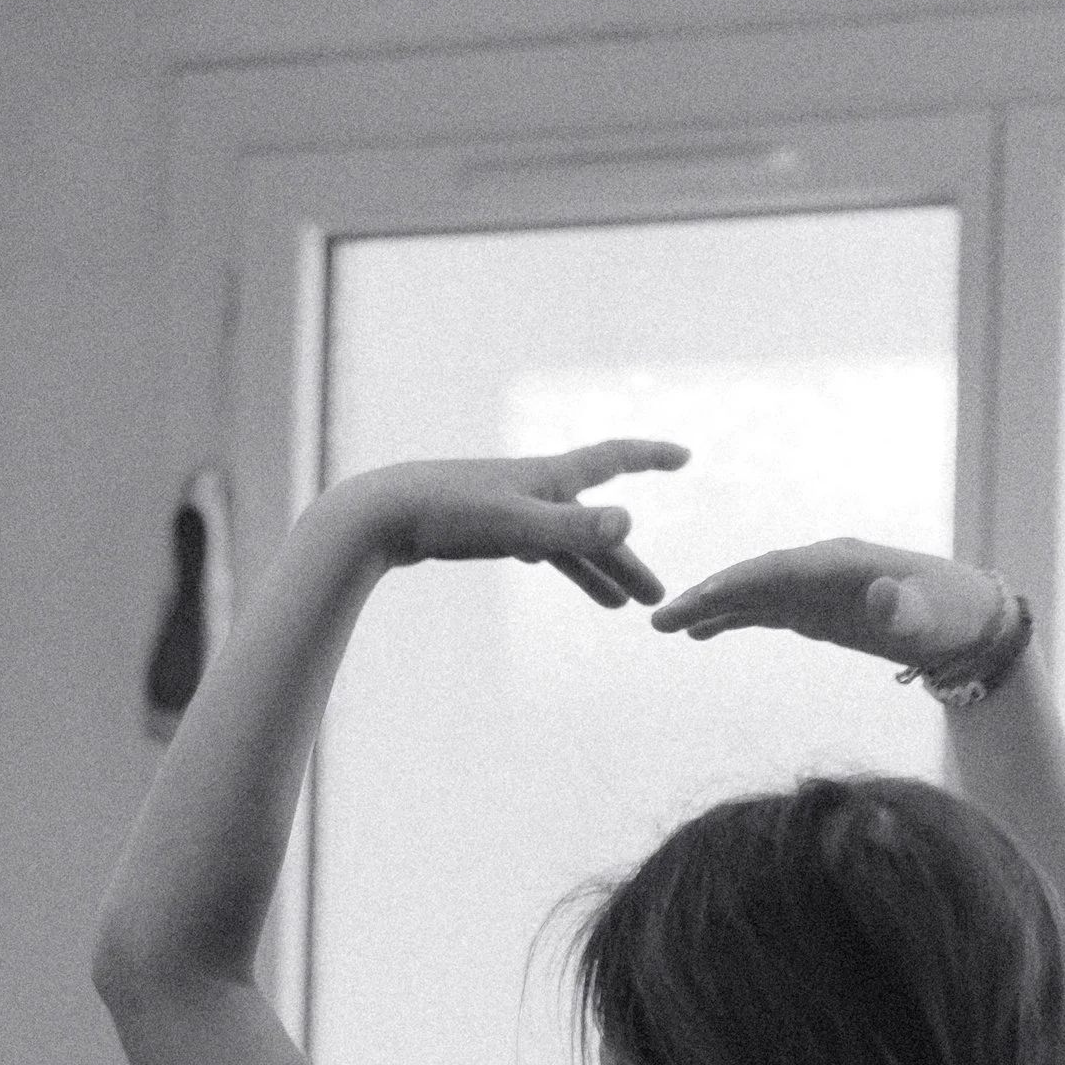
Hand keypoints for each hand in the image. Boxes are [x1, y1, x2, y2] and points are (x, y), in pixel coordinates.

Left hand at [354, 443, 687, 609]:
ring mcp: (510, 508)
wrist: (380, 516)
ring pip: (567, 542)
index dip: (651, 457)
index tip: (684, 457)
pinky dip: (561, 563)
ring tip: (622, 607)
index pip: (614, 459)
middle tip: (657, 597)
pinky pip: (539, 546)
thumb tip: (627, 523)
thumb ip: (573, 529)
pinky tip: (571, 579)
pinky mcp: (486, 528)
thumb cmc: (446, 514)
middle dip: (626, 557)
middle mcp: (534, 488)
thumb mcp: (517, 525)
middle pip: (595, 523)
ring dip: (596, 572)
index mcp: (548, 479)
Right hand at [652, 538, 1013, 674]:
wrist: (964, 618)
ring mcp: (812, 588)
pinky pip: (762, 612)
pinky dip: (729, 619)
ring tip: (663, 626)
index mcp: (841, 562)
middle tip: (660, 618)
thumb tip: (881, 596)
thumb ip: (904, 608)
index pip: (779, 570)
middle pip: (753, 579)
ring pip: (751, 596)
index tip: (701, 599)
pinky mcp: (812, 609)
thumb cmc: (950, 613)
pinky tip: (698, 633)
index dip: (739, 584)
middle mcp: (819, 567)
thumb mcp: (931, 615)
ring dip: (708, 609)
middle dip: (708, 596)